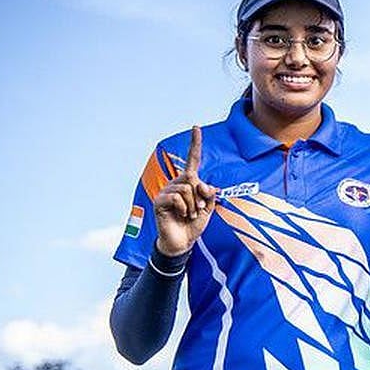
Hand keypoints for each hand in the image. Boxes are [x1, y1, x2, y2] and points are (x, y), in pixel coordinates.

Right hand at [154, 126, 216, 255]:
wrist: (182, 242)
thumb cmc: (194, 224)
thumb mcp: (209, 208)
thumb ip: (210, 194)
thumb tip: (205, 185)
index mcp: (189, 183)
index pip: (193, 160)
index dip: (195, 144)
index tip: (196, 127)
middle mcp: (177, 183)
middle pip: (193, 179)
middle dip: (200, 197)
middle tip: (197, 210)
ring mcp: (166, 191)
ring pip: (186, 188)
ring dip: (192, 205)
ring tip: (188, 215)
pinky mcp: (159, 200)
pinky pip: (177, 197)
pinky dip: (183, 208)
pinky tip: (180, 215)